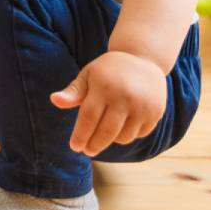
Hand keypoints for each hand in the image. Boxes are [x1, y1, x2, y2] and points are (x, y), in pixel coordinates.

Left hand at [50, 51, 166, 156]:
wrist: (143, 58)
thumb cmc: (109, 70)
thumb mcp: (89, 75)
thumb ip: (73, 91)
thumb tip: (54, 100)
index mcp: (104, 86)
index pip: (89, 118)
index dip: (80, 135)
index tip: (75, 147)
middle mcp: (125, 96)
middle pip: (106, 131)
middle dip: (94, 145)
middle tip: (87, 151)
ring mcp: (143, 105)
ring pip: (123, 137)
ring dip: (111, 140)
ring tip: (103, 135)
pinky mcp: (156, 112)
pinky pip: (138, 134)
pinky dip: (128, 135)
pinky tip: (121, 128)